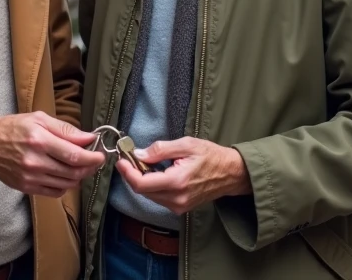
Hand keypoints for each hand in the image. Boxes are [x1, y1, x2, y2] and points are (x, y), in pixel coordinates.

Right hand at [0, 112, 104, 197]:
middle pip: (73, 172)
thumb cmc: (13, 128)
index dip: (92, 158)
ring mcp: (30, 177)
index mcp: (39, 140)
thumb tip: (89, 138)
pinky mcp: (27, 188)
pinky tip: (66, 175)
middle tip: (95, 161)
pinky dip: (66, 185)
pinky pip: (55, 192)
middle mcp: (35, 161)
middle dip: (90, 167)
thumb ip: (66, 129)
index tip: (101, 155)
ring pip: (67, 184)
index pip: (74, 155)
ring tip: (82, 166)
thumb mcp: (39, 118)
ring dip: (79, 177)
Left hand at [115, 137, 250, 214]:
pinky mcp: (180, 208)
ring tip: (145, 163)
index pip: (141, 184)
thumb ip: (161, 150)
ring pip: (149, 195)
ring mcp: (178, 206)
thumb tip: (139, 154)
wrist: (231, 174)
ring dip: (142, 179)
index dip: (127, 172)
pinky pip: (158, 197)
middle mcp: (176, 199)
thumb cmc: (211, 156)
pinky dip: (152, 185)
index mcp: (177, 182)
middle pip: (142, 190)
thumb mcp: (186, 144)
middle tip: (130, 157)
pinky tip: (157, 172)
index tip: (121, 160)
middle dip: (132, 174)